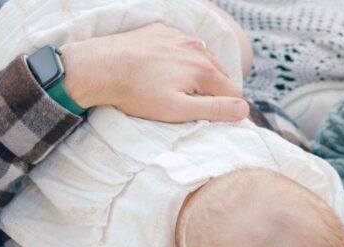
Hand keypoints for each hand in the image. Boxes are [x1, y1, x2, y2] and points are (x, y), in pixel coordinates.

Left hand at [61, 23, 248, 122]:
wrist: (100, 67)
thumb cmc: (137, 94)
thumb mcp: (178, 110)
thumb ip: (214, 109)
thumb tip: (243, 110)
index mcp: (204, 70)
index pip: (233, 92)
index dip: (228, 108)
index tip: (215, 118)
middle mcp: (196, 48)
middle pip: (221, 73)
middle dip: (215, 90)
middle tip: (195, 106)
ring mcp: (178, 37)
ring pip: (203, 57)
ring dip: (200, 72)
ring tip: (182, 88)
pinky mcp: (161, 31)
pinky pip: (182, 44)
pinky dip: (181, 56)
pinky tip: (166, 69)